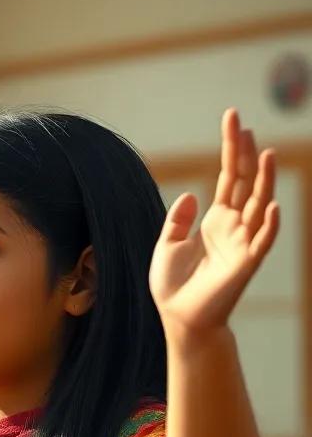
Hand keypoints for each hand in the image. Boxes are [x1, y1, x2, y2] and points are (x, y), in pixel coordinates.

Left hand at [149, 108, 278, 345]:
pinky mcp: (245, 264)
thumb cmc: (173, 285)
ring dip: (263, 180)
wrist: (178, 317)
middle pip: (245, 182)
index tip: (233, 119)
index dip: (231, 148)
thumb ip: (177, 220)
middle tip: (243, 125)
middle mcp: (234, 226)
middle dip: (244, 154)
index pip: (228, 176)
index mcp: (215, 220)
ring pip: (258, 204)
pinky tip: (270, 204)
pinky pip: (261, 241)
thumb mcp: (166, 245)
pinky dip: (267, 224)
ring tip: (263, 153)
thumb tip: (191, 193)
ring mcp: (242, 243)